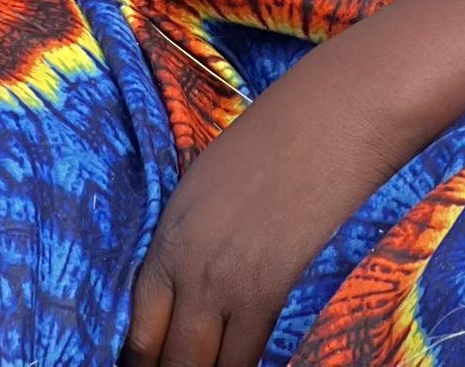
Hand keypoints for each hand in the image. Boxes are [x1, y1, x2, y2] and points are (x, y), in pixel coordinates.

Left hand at [121, 77, 396, 366]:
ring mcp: (226, 285)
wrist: (325, 121)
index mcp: (168, 237)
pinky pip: (248, 357)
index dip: (143, 363)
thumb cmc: (269, 142)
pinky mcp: (269, 293)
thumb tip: (189, 293)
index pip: (139, 332)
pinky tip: (244, 362)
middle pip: (169, 359)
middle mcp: (187, 268)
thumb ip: (191, 246)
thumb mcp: (206, 190)